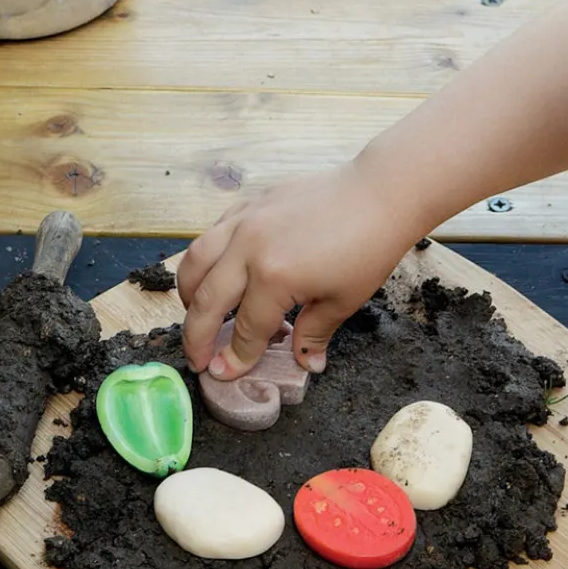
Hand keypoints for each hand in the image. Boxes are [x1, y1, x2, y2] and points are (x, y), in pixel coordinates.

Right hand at [175, 162, 418, 380]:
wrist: (379, 194)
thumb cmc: (368, 248)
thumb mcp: (343, 301)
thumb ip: (313, 334)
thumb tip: (305, 363)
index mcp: (274, 278)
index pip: (246, 329)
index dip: (235, 357)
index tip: (223, 374)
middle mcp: (248, 248)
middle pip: (207, 300)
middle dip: (196, 336)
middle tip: (196, 359)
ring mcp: (244, 221)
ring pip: (196, 260)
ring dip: (188, 294)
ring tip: (196, 317)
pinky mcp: (248, 204)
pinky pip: (212, 234)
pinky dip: (206, 259)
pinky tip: (216, 275)